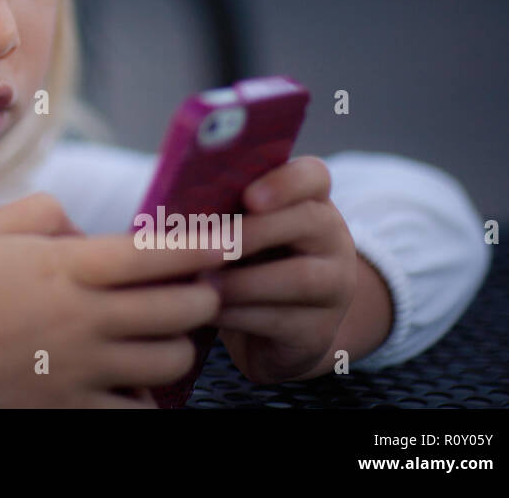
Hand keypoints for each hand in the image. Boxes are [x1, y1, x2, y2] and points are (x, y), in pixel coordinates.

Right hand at [0, 192, 227, 406]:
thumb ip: (47, 211)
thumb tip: (89, 232)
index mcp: (67, 268)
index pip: (154, 254)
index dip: (201, 244)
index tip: (228, 238)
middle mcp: (84, 318)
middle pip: (180, 308)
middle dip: (204, 296)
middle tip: (201, 289)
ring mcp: (82, 367)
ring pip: (171, 360)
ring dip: (181, 345)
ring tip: (169, 335)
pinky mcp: (72, 406)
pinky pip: (139, 410)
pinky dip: (150, 396)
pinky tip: (139, 380)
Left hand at [209, 156, 356, 383]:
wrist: (266, 333)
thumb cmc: (239, 265)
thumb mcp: (231, 231)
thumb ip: (217, 212)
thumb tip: (173, 202)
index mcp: (308, 202)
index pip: (312, 175)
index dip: (285, 182)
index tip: (249, 197)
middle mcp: (331, 239)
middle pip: (309, 221)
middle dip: (253, 232)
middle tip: (208, 244)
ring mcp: (335, 286)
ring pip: (300, 277)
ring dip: (243, 280)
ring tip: (202, 282)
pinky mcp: (319, 330)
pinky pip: (283, 320)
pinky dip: (239, 315)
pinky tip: (208, 310)